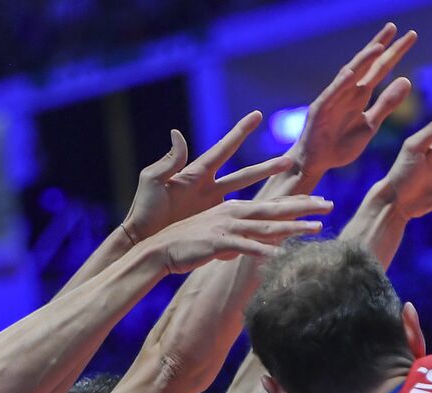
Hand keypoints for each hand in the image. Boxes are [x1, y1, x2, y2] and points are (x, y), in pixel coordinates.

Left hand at [123, 112, 294, 241]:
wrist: (142, 238)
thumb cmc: (144, 209)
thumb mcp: (152, 180)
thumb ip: (170, 160)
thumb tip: (177, 132)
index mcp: (196, 174)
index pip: (224, 149)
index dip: (240, 132)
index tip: (257, 115)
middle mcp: (209, 188)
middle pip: (244, 175)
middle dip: (267, 167)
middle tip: (289, 160)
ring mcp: (212, 207)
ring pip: (246, 197)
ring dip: (266, 194)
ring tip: (284, 197)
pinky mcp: (212, 226)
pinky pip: (236, 221)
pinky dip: (253, 221)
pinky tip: (270, 222)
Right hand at [143, 195, 332, 274]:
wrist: (160, 250)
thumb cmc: (187, 245)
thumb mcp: (216, 239)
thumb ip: (235, 241)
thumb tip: (247, 249)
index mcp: (234, 209)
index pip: (271, 204)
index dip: (296, 202)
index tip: (318, 201)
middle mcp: (234, 213)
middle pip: (276, 209)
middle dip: (304, 206)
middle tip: (330, 204)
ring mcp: (228, 226)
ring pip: (268, 226)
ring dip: (294, 228)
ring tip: (318, 228)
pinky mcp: (220, 242)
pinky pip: (248, 248)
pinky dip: (267, 252)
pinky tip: (285, 256)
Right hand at [288, 23, 416, 176]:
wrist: (318, 162)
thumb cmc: (341, 144)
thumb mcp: (370, 124)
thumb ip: (386, 104)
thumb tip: (407, 80)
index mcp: (360, 95)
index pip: (380, 68)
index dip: (393, 52)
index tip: (410, 36)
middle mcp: (347, 92)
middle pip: (365, 65)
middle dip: (379, 46)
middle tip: (393, 26)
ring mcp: (333, 99)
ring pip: (349, 76)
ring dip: (362, 62)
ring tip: (378, 48)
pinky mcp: (320, 111)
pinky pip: (331, 96)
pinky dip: (340, 85)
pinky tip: (350, 74)